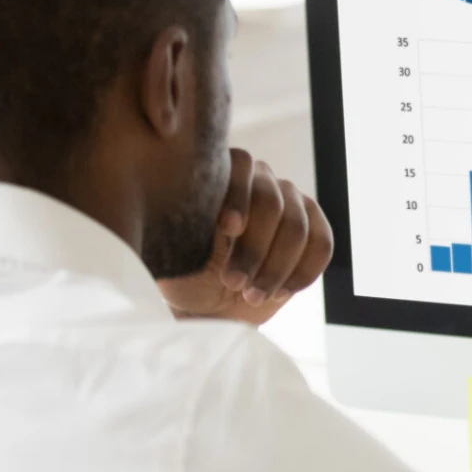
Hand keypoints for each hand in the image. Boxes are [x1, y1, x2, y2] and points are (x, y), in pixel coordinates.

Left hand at [158, 149, 333, 325]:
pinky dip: (302, 272)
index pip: (240, 165)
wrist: (216, 306)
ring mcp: (292, 201)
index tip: (228, 230)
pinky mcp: (315, 227)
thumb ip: (168, 233)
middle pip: (272, 202)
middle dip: (255, 248)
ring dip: (276, 267)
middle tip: (234, 283)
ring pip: (297, 227)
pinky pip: (321, 244)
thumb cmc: (186, 277)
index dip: (238, 195)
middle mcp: (261, 179)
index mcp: (222, 175)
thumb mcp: (167, 256)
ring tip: (254, 296)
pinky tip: (280, 292)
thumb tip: (150, 218)